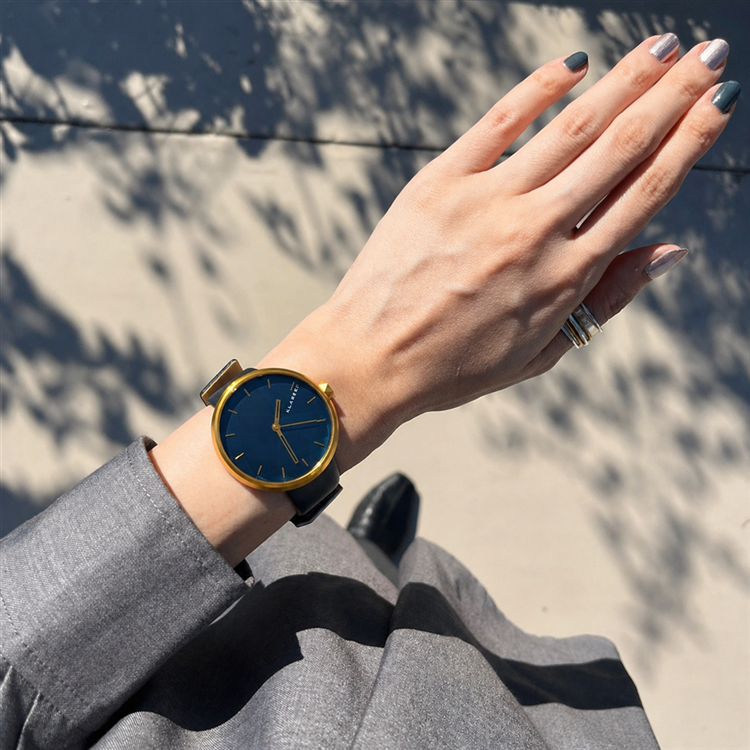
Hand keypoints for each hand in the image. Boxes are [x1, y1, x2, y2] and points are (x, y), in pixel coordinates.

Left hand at [260, 36, 737, 471]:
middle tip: (709, 51)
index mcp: (567, 277)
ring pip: (571, 127)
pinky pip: (499, 121)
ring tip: (660, 47)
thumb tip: (669, 249)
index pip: (645, 193)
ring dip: (624, 80)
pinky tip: (573, 63)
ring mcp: (487, 201)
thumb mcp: (541, 352)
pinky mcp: (440, 182)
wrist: (369, 358)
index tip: (718, 101)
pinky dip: (539, 87)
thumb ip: (606, 300)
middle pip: (621, 147)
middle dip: (674, 94)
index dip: (690, 141)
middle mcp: (537, 231)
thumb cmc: (454, 365)